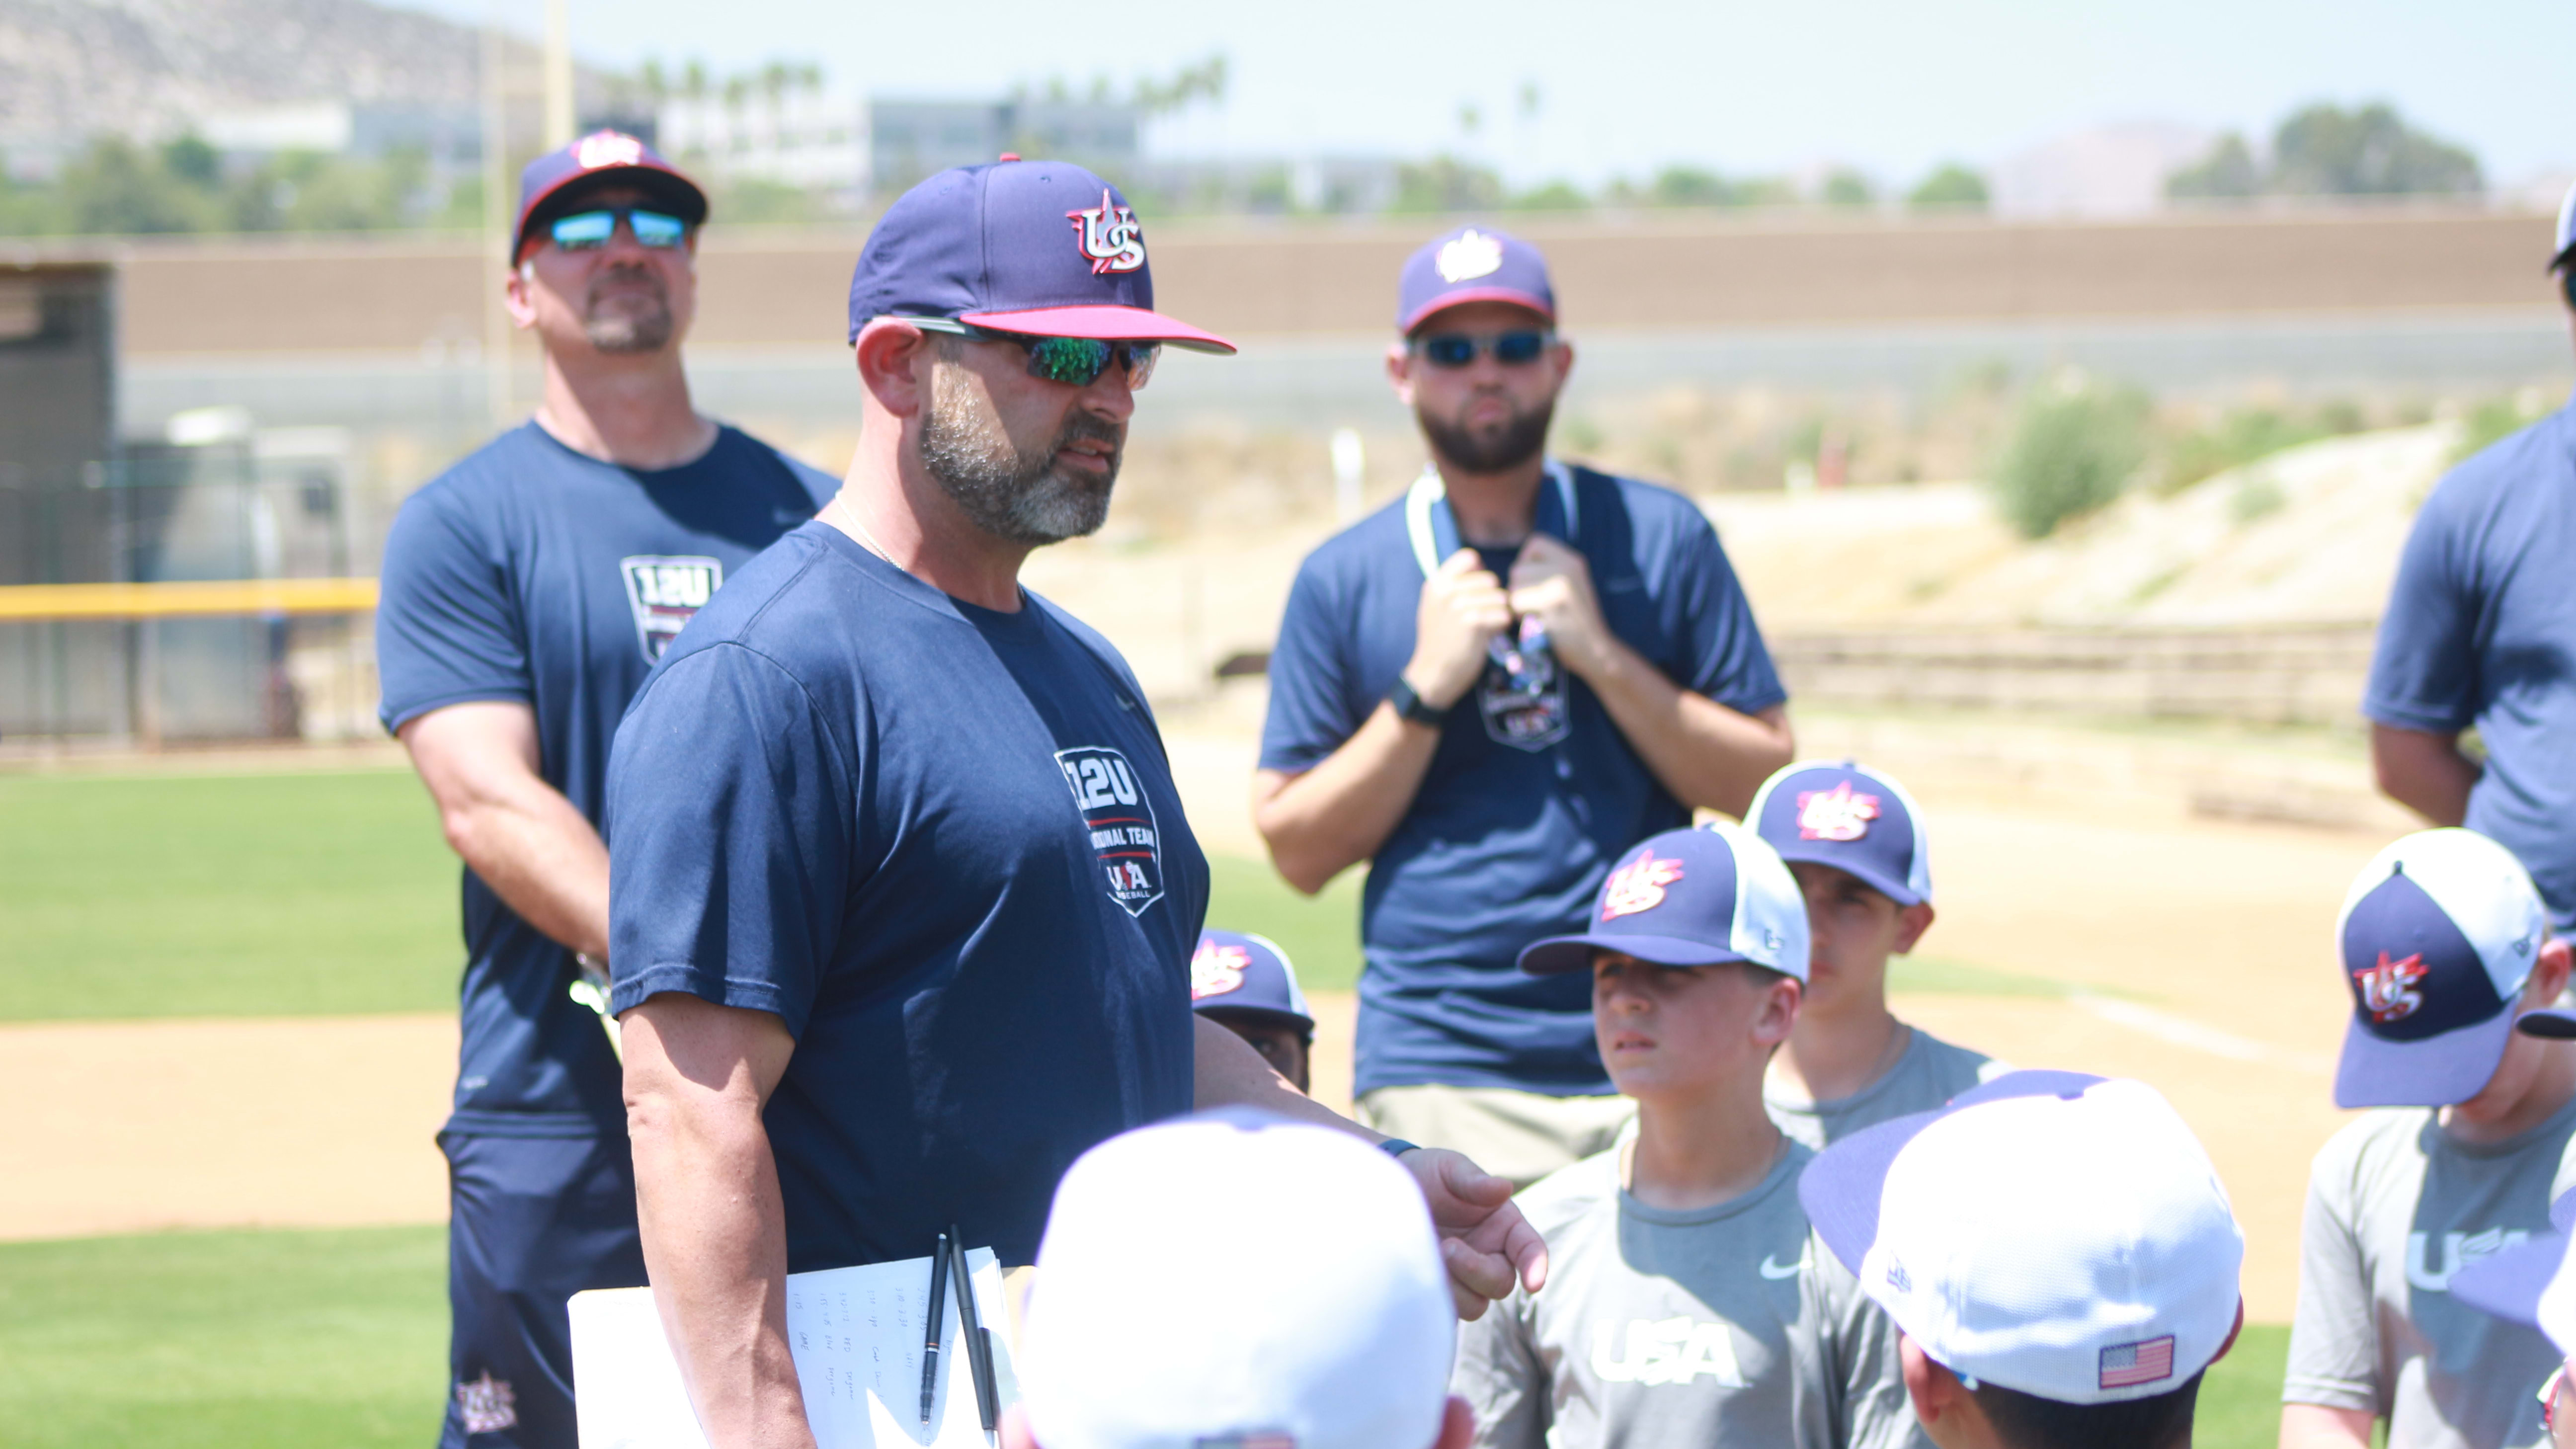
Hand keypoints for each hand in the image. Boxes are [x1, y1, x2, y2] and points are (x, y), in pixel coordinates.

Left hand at [1396, 1146, 1549, 1319]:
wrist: (1387, 1194)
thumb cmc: (1429, 1175)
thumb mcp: (1450, 1170)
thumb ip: (1474, 1182)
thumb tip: (1504, 1187)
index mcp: (1504, 1226)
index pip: (1530, 1249)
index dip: (1536, 1266)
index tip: (1533, 1283)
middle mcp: (1489, 1256)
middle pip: (1501, 1283)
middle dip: (1476, 1270)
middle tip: (1445, 1247)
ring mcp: (1463, 1279)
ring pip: (1475, 1305)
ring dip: (1453, 1289)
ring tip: (1426, 1257)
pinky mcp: (1440, 1294)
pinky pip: (1446, 1314)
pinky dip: (1434, 1302)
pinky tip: (1415, 1278)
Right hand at [1404, 549, 1511, 709]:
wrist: (1432, 675)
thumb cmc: (1439, 641)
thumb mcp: (1436, 606)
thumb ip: (1453, 584)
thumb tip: (1480, 563)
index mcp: (1436, 583)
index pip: (1470, 557)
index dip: (1480, 573)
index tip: (1477, 592)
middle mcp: (1446, 590)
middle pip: (1491, 580)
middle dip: (1493, 598)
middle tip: (1483, 616)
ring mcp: (1458, 605)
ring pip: (1501, 598)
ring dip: (1499, 613)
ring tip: (1485, 627)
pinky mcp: (1473, 623)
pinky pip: (1504, 614)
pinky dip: (1502, 626)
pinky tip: (1489, 636)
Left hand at [1507, 534, 1613, 679]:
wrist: (1597, 651)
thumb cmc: (1575, 624)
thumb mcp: (1568, 587)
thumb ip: (1548, 572)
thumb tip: (1517, 567)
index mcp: (1573, 560)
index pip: (1535, 543)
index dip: (1525, 562)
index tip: (1533, 584)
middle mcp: (1569, 566)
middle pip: (1519, 567)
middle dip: (1518, 589)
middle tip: (1534, 607)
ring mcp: (1561, 583)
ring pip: (1515, 584)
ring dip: (1517, 603)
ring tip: (1536, 615)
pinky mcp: (1552, 602)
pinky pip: (1516, 602)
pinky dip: (1520, 615)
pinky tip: (1536, 623)